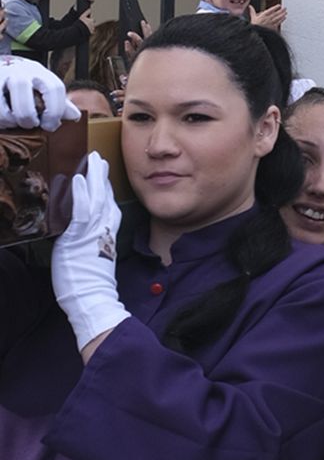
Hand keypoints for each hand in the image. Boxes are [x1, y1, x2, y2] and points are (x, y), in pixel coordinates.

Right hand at [0, 59, 77, 130]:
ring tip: (19, 123)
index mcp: (40, 72)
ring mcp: (3, 77)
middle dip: (29, 115)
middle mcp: (21, 72)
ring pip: (10, 102)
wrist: (2, 68)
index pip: (55, 88)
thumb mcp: (43, 88)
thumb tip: (75, 116)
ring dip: (17, 119)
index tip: (50, 125)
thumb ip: (58, 102)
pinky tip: (7, 122)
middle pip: (26, 92)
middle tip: (32, 125)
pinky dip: (4, 120)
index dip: (55, 110)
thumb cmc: (26, 83)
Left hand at [50, 154, 129, 354]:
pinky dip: (81, 195)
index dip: (107, 191)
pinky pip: (80, 212)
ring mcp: (91, 233)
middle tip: (100, 160)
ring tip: (92, 161)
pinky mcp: (78, 237)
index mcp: (108, 237)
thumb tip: (90, 243)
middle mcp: (102, 231)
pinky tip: (78, 180)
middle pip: (105, 198)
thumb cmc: (93, 288)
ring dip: (93, 178)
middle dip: (102, 178)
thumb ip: (96, 248)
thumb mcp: (97, 262)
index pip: (110, 208)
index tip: (105, 177)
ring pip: (95, 199)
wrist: (93, 300)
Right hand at [251, 3, 286, 30]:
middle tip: (285, 8)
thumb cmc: (254, 26)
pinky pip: (278, 23)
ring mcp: (271, 23)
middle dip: (281, 10)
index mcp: (264, 15)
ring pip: (278, 17)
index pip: (271, 10)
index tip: (279, 5)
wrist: (256, 34)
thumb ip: (252, 11)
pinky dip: (282, 20)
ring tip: (285, 12)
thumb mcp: (252, 18)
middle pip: (276, 13)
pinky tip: (284, 18)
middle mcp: (268, 18)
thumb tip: (250, 6)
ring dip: (282, 14)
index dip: (275, 7)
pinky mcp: (273, 27)